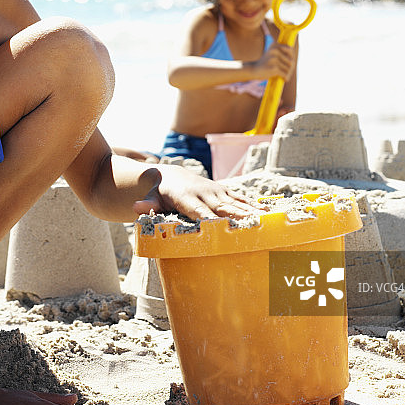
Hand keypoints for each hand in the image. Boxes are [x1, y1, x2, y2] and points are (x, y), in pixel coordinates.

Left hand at [132, 164, 265, 220]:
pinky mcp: (223, 191)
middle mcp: (205, 194)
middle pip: (222, 208)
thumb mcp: (151, 198)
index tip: (221, 229)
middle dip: (237, 217)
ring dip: (251, 212)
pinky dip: (253, 205)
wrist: (171, 174)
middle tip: (254, 227)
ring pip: (235, 203)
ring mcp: (216, 192)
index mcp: (188, 198)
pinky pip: (240, 199)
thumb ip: (147, 204)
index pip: (200, 212)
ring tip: (268, 221)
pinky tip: (268, 213)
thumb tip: (136, 208)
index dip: (210, 220)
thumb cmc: (160, 193)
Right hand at [253, 43, 293, 80]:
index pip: (290, 49)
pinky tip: (284, 79)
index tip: (289, 63)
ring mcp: (274, 59)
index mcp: (274, 45)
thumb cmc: (265, 64)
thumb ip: (283, 55)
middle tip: (288, 72)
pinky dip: (286, 77)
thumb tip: (293, 61)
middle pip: (291, 61)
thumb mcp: (272, 55)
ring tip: (284, 76)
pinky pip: (285, 74)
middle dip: (291, 68)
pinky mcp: (274, 68)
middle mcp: (275, 51)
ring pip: (289, 68)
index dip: (292, 57)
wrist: (253, 70)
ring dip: (288, 74)